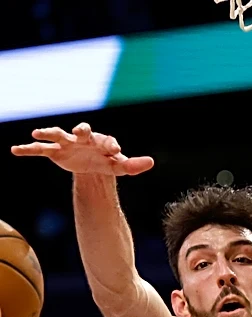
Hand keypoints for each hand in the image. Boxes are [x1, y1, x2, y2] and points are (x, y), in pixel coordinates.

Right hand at [11, 123, 153, 175]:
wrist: (91, 165)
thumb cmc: (107, 161)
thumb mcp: (120, 166)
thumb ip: (134, 165)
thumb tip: (151, 162)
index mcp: (100, 140)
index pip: (106, 140)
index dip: (111, 144)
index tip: (116, 148)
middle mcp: (82, 138)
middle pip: (82, 131)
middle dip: (81, 130)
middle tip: (80, 131)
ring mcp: (67, 144)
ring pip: (57, 135)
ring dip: (48, 133)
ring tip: (37, 132)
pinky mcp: (55, 152)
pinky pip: (39, 150)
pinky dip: (28, 149)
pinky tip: (15, 150)